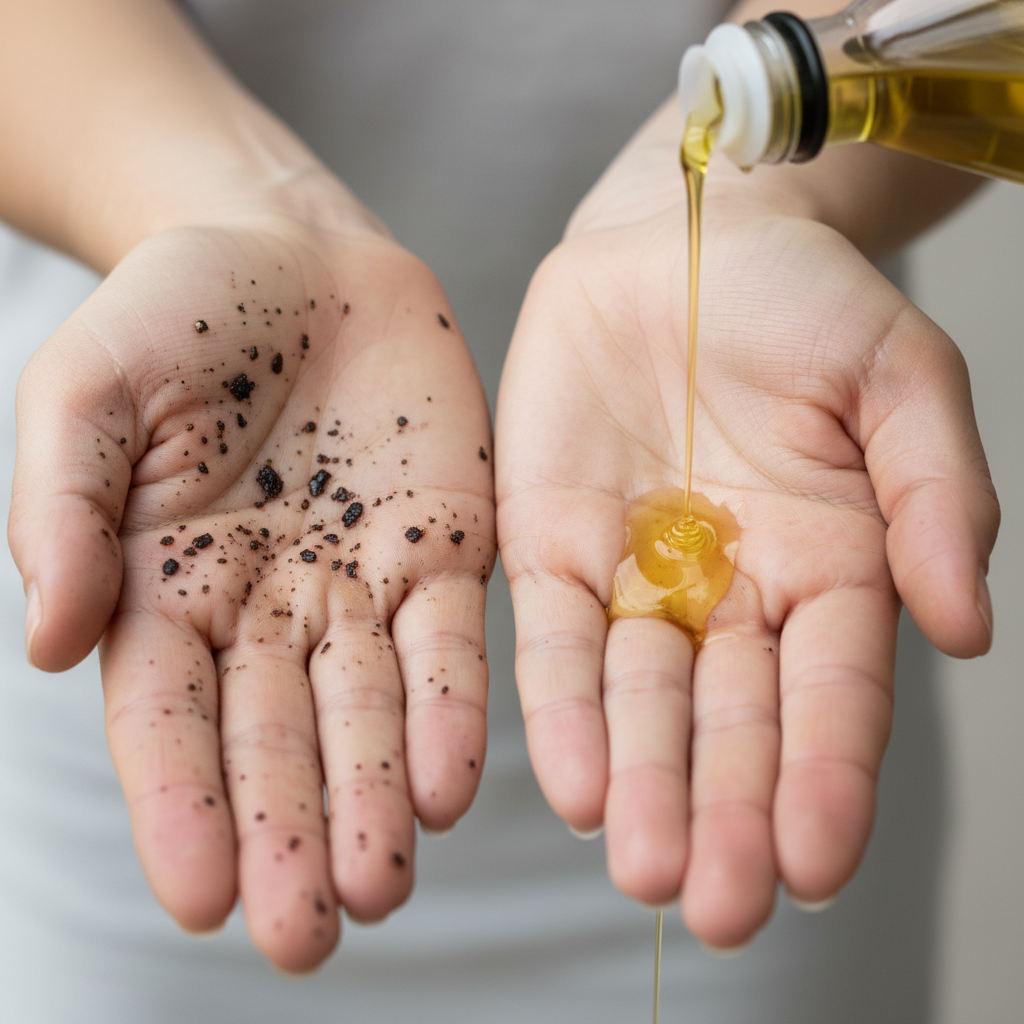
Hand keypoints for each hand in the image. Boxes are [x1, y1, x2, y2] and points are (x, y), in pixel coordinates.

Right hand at [9, 210, 494, 970]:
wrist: (295, 251)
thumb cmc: (176, 311)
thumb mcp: (83, 389)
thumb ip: (59, 508)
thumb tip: (43, 640)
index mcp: (166, 586)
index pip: (166, 720)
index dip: (182, 806)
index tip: (204, 897)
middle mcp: (267, 608)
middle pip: (275, 739)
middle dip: (290, 834)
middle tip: (306, 937)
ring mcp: (360, 583)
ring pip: (369, 710)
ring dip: (375, 798)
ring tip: (382, 886)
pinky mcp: (444, 546)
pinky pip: (450, 640)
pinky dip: (451, 709)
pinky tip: (450, 781)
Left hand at [496, 103, 996, 948]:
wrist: (682, 231)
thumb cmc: (801, 297)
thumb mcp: (900, 377)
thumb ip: (935, 497)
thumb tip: (968, 630)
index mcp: (830, 564)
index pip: (833, 695)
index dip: (827, 779)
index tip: (818, 866)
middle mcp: (730, 590)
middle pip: (730, 723)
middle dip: (725, 812)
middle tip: (719, 906)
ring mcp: (636, 573)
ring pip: (638, 701)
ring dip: (641, 784)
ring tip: (643, 868)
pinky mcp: (549, 541)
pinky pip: (551, 639)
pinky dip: (562, 709)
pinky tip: (571, 782)